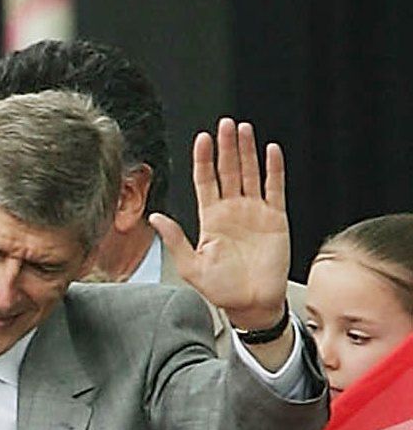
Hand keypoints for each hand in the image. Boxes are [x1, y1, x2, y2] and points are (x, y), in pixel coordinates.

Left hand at [148, 118, 290, 330]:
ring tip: (243, 130)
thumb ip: (174, 239)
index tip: (202, 139)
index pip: (205, 181)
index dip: (203, 160)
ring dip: (247, 151)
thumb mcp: (189, 265)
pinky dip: (273, 169)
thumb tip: (154, 217)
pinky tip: (270, 150)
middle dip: (226, 147)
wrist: (251, 304)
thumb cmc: (221, 289)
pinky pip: (275, 188)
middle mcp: (232, 211)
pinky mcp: (276, 218)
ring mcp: (255, 212)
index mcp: (210, 219)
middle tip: (225, 125)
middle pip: (228, 171)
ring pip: (250, 173)